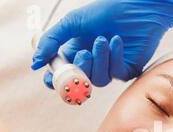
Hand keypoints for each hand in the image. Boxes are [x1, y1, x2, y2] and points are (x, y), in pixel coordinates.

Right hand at [31, 0, 172, 87]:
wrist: (137, 6)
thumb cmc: (105, 11)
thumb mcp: (72, 22)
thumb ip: (52, 41)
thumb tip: (35, 63)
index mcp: (76, 52)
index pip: (63, 75)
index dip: (56, 81)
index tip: (51, 78)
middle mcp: (93, 62)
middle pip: (81, 82)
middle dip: (80, 70)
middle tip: (83, 54)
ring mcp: (110, 68)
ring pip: (99, 80)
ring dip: (99, 60)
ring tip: (102, 40)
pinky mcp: (126, 70)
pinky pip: (116, 73)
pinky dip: (114, 57)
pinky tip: (116, 41)